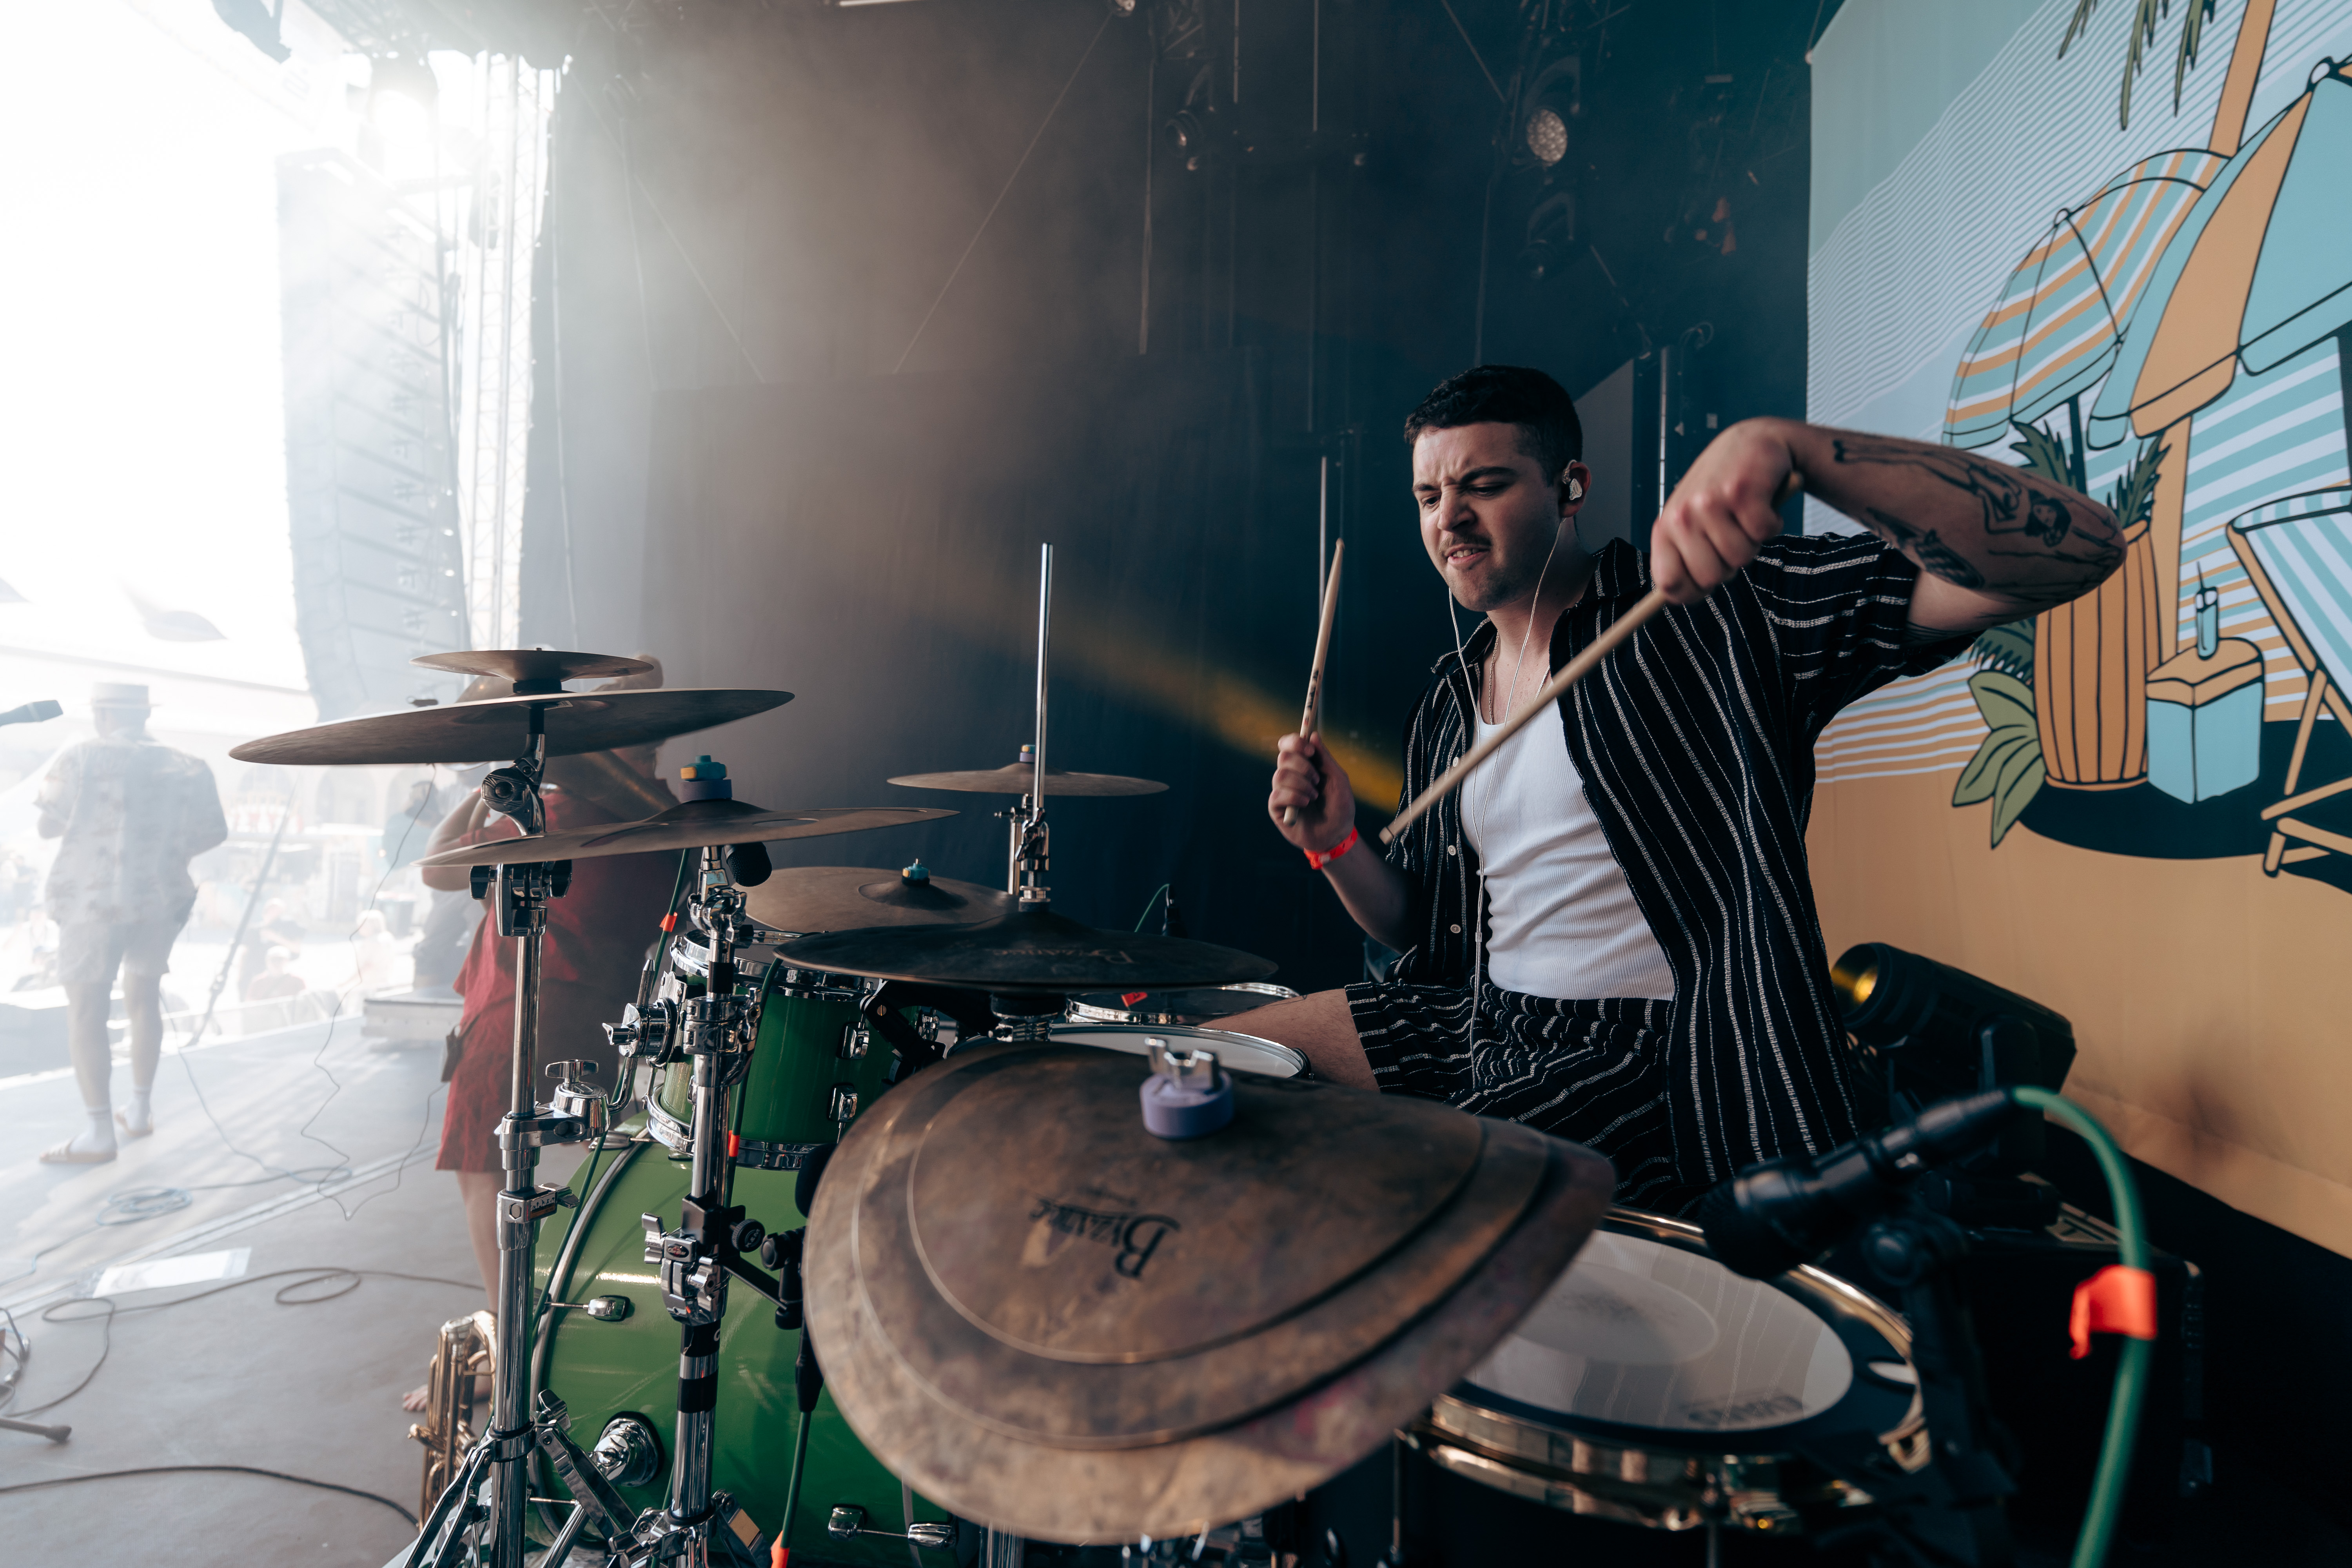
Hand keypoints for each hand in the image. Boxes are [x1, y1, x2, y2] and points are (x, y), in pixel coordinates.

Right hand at [1268, 733, 1356, 852]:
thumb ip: (1325, 758)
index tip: (1309, 750)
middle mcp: (1290, 776)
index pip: (1288, 745)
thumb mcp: (1338, 779)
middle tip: (1316, 779)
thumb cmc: (1339, 807)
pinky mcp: (1276, 809)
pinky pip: (1277, 795)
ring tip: (1314, 796)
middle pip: (1283, 757)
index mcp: (1303, 765)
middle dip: (1302, 766)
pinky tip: (1305, 804)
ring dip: (1301, 784)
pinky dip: (1294, 797)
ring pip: (1280, 775)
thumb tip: (1313, 735)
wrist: (1337, 835)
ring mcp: (1282, 792)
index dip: (1295, 742)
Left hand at [1650, 418, 1793, 603]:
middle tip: (1732, 534)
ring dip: (1752, 541)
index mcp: (1664, 528)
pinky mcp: (1742, 491)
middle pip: (1710, 578)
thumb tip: (1672, 599)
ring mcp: (1710, 502)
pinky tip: (1762, 502)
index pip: (1668, 584)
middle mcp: (1682, 515)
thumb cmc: (1720, 491)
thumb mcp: (1692, 521)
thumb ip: (1683, 556)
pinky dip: (1771, 523)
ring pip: (1741, 557)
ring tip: (1745, 515)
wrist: (1751, 442)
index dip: (1692, 592)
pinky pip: (1764, 533)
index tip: (1706, 583)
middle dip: (1729, 564)